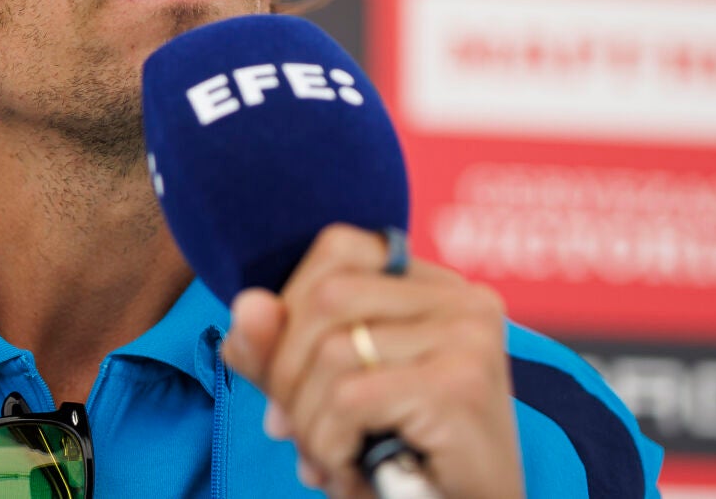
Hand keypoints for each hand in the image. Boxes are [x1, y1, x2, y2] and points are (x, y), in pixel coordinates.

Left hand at [221, 224, 522, 498]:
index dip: (291, 304)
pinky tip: (349, 468)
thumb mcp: (325, 392)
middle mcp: (461, 299)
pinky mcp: (461, 385)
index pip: (338, 247)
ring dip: (308, 419)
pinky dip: (330, 443)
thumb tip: (247, 306)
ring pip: (334, 351)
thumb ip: (279, 349)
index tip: (287, 371)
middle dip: (286, 370)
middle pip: (328, 296)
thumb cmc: (397, 453)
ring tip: (328, 455)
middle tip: (294, 428)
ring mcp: (468, 337)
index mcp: (433, 285)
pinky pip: (351, 399)